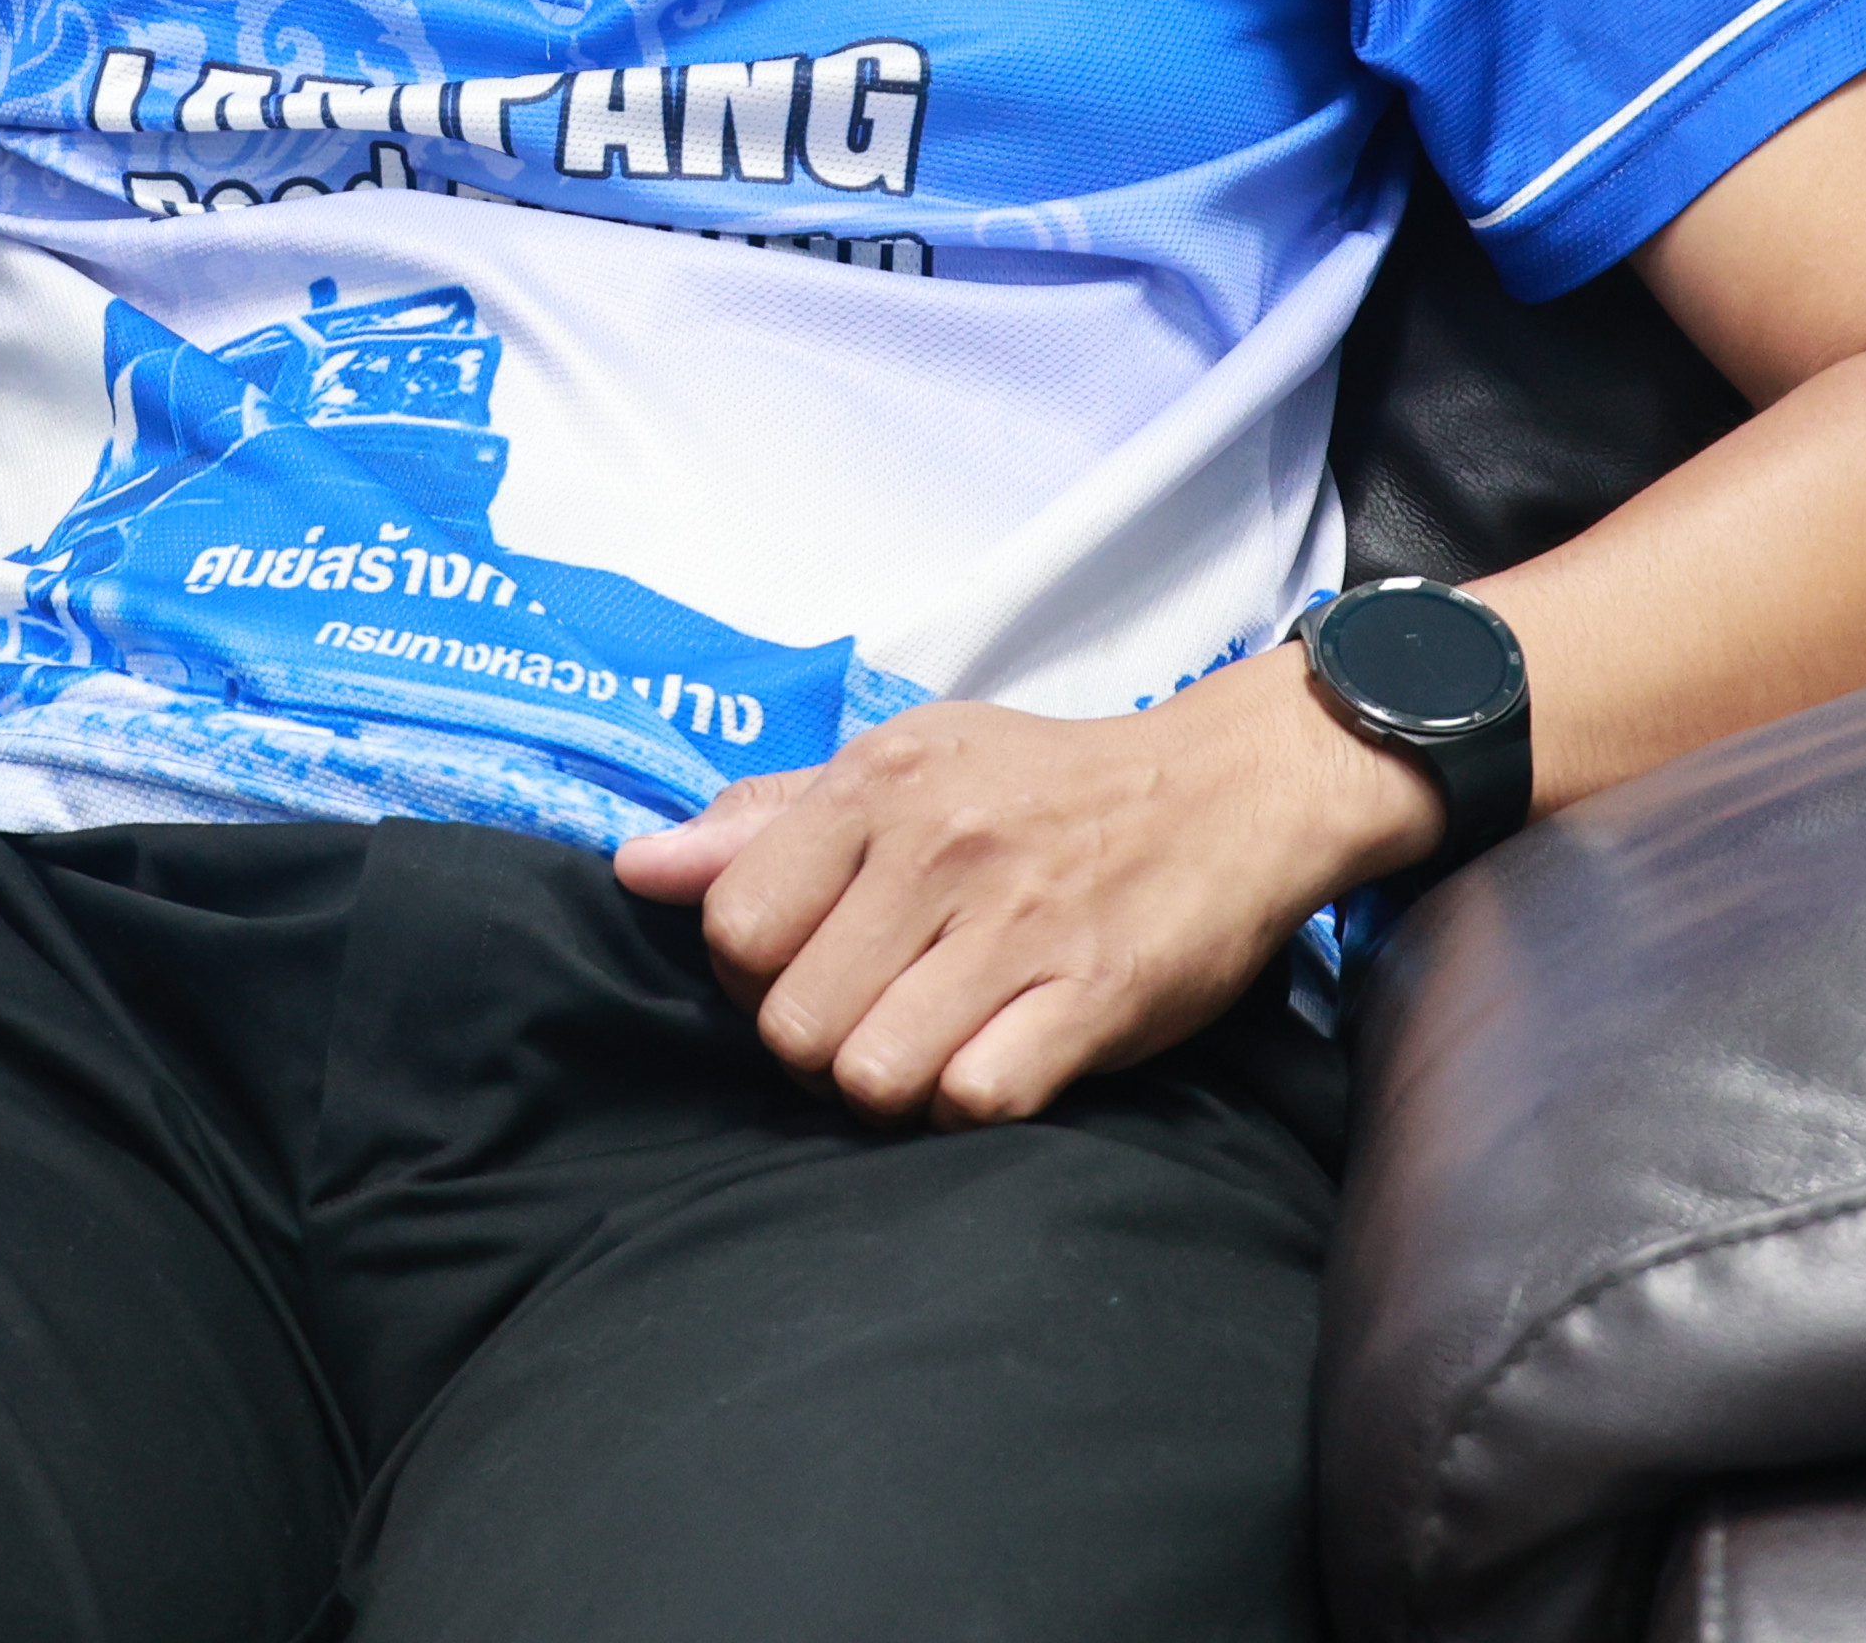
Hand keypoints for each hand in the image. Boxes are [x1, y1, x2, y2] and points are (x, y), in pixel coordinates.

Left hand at [613, 655, 1439, 1125]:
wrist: (1228, 789)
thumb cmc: (1044, 786)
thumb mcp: (905, 762)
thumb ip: (769, 819)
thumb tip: (637, 869)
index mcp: (878, 787)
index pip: (733, 925)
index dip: (752, 975)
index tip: (806, 967)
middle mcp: (939, 850)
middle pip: (792, 1023)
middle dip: (814, 1048)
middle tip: (869, 1022)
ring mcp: (1018, 927)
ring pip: (870, 1076)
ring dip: (889, 1089)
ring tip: (926, 1050)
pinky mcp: (1095, 997)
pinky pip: (975, 1099)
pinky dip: (970, 1104)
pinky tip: (993, 1063)